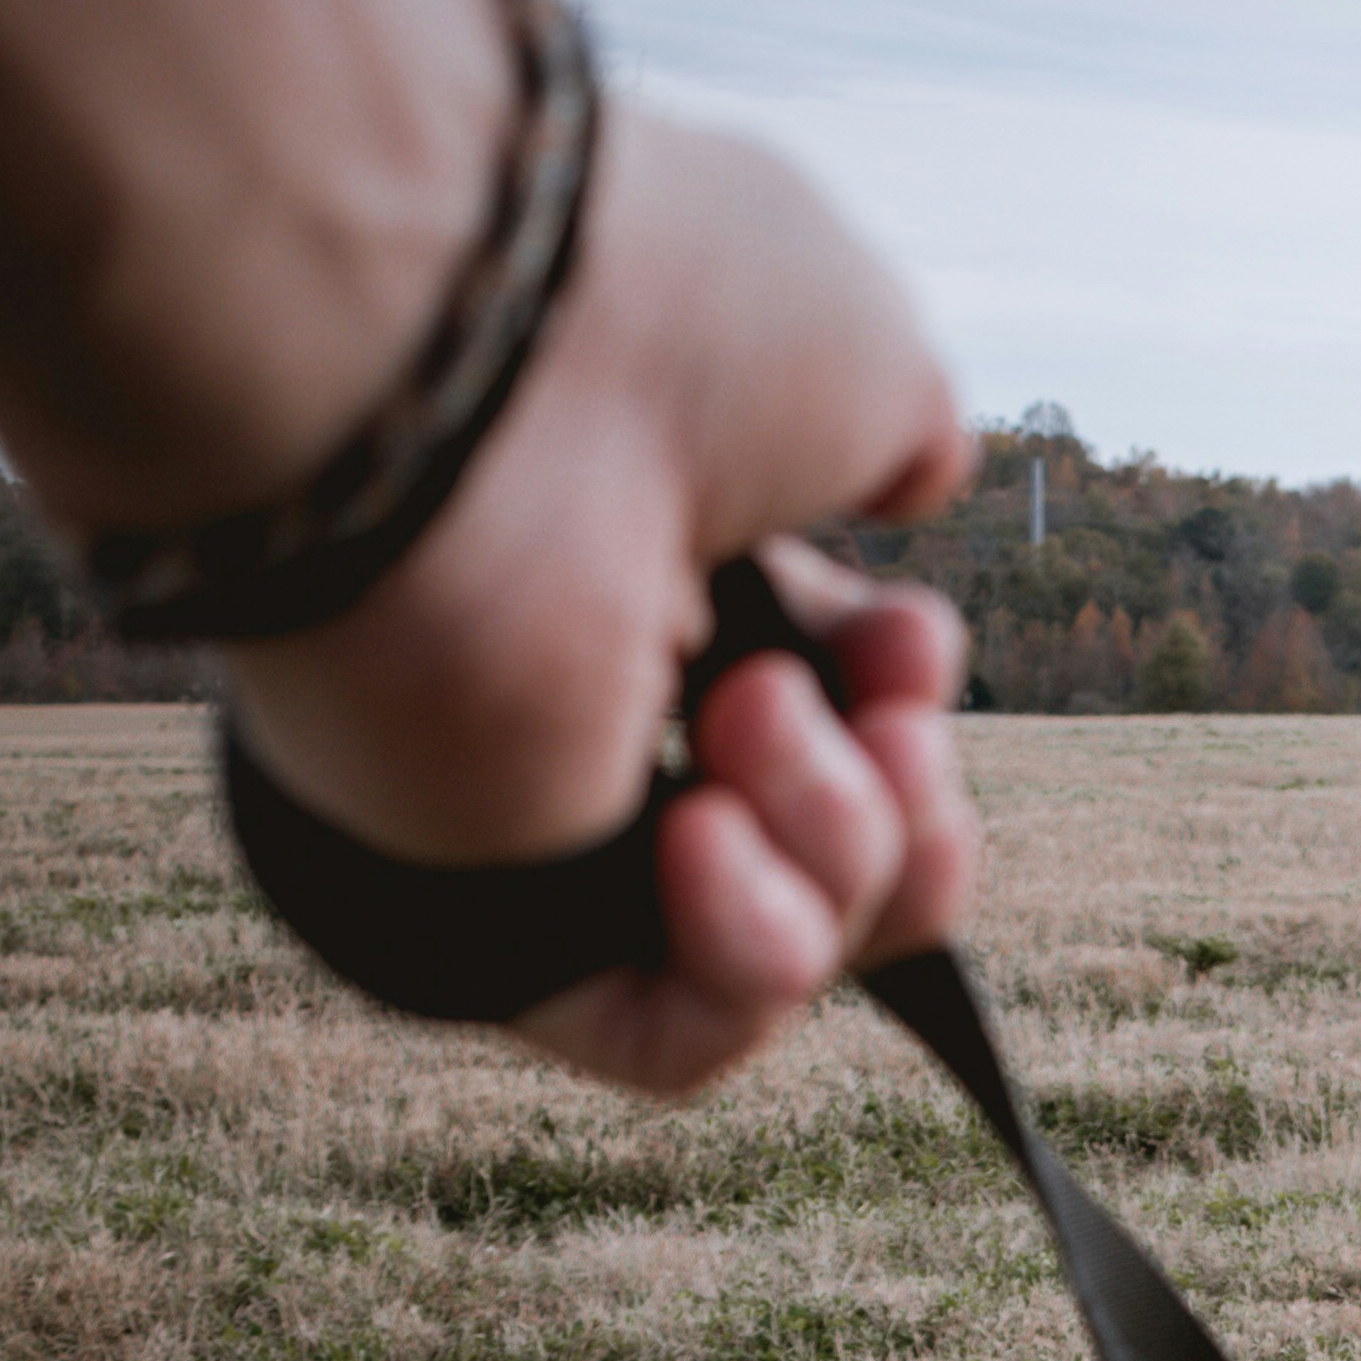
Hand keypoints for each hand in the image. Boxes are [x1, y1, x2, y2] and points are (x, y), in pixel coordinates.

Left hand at [223, 107, 977, 1095]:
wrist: (441, 370)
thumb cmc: (634, 319)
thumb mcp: (849, 346)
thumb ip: (902, 430)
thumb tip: (919, 474)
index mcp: (649, 558)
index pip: (827, 711)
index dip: (902, 704)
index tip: (907, 646)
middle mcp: (581, 692)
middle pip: (831, 854)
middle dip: (901, 803)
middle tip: (874, 718)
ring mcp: (531, 824)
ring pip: (784, 952)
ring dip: (834, 846)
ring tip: (744, 720)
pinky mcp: (483, 940)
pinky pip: (675, 1041)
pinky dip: (747, 961)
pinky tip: (700, 837)